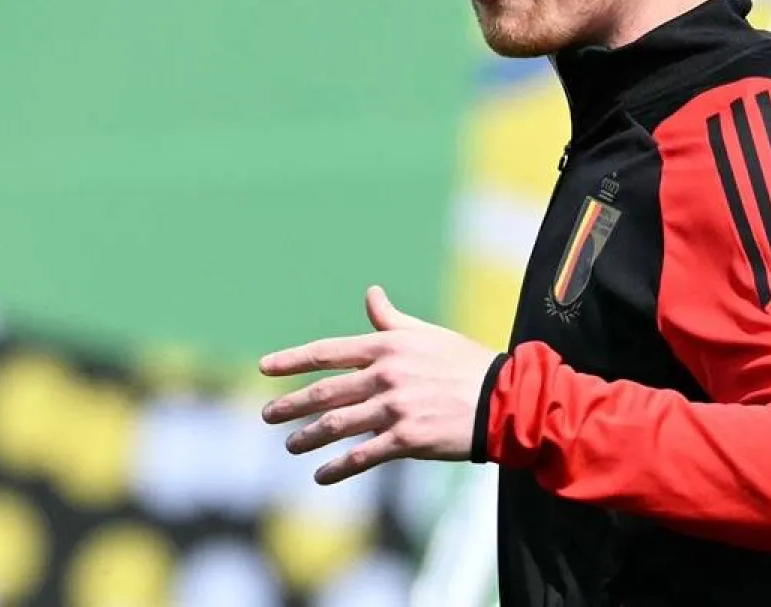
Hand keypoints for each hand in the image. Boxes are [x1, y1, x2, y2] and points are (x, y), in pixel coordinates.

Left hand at [258, 285, 497, 484]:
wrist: (504, 399)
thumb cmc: (465, 363)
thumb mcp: (427, 334)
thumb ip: (391, 320)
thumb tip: (371, 294)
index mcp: (388, 347)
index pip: (328, 351)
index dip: (292, 360)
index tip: (265, 368)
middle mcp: (386, 375)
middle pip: (325, 392)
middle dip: (291, 405)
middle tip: (268, 415)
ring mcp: (394, 409)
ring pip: (336, 426)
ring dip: (308, 438)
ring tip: (290, 445)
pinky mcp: (407, 440)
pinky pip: (361, 457)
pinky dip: (337, 469)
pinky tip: (321, 476)